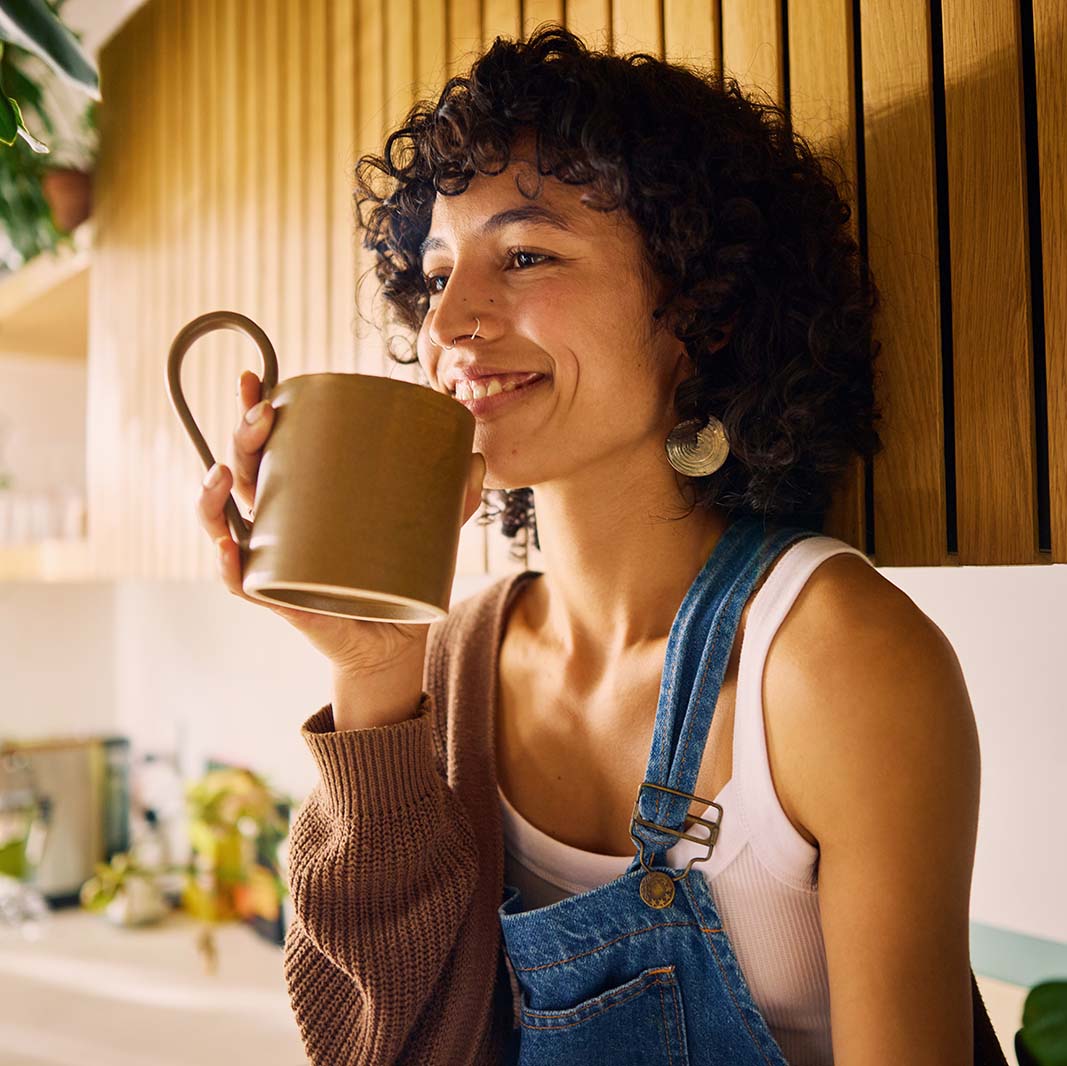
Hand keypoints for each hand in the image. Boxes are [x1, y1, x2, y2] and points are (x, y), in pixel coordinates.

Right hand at [196, 370, 486, 674]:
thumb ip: (450, 502)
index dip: (252, 412)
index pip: (267, 449)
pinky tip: (230, 547)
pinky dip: (229, 567)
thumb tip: (476, 461)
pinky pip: (242, 584)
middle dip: (241, 439)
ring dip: (211, 497)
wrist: (394, 644)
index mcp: (301, 499)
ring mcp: (272, 562)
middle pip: (241, 474)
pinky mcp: (280, 600)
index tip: (256, 377)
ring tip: (225, 473)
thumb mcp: (425, 536)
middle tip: (263, 415)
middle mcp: (276, 526)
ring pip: (222, 523)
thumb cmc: (397, 581)